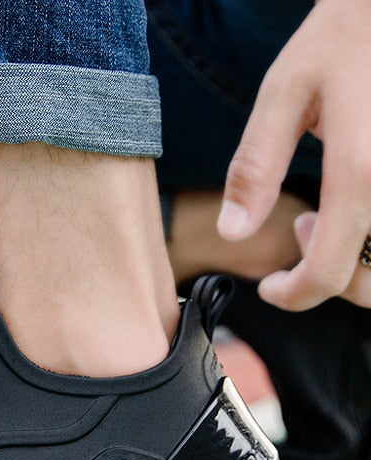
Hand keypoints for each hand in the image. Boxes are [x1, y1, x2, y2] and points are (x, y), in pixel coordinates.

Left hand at [217, 0, 370, 309]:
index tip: (270, 288)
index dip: (293, 295)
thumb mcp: (284, 94)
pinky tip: (358, 198)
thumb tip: (232, 231)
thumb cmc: (342, 34)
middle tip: (299, 227)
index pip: (328, 272)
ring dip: (358, 261)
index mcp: (362, 169)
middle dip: (327, 278)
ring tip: (327, 212)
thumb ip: (256, 168)